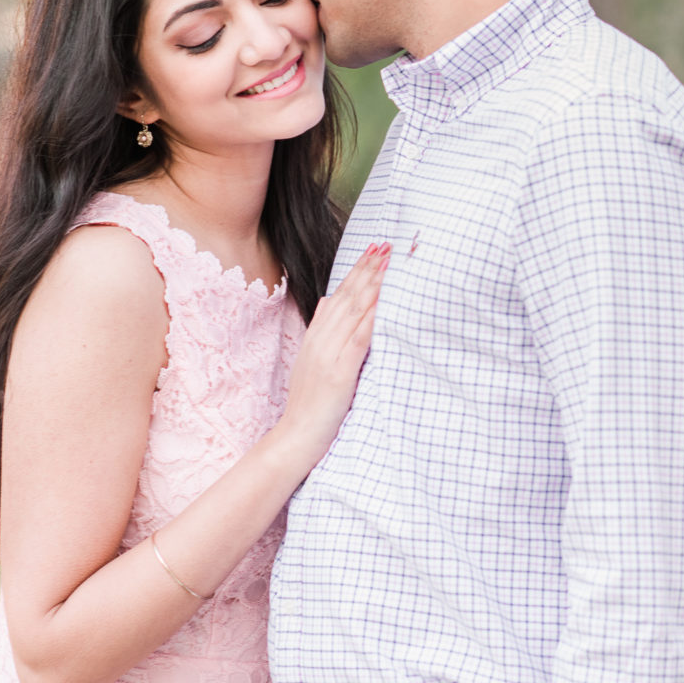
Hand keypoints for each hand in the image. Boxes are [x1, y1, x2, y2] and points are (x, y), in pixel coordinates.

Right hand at [270, 242, 392, 471]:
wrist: (295, 438)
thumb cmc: (310, 405)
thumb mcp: (313, 362)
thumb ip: (323, 332)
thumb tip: (330, 302)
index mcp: (317, 338)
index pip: (339, 296)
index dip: (356, 272)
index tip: (373, 250)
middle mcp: (321, 341)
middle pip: (347, 297)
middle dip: (367, 269)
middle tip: (385, 244)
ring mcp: (328, 355)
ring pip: (353, 312)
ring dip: (372, 285)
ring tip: (388, 263)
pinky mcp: (339, 373)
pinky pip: (358, 340)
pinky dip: (371, 318)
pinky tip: (383, 302)